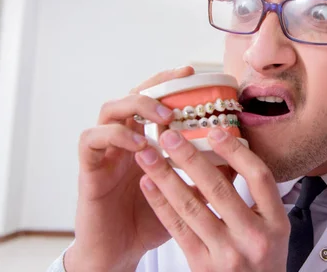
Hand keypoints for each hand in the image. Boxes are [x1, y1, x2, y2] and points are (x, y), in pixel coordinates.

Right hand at [65, 66, 196, 271]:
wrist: (120, 253)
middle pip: (131, 94)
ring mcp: (104, 152)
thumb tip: (238, 156)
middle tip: (180, 82)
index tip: (191, 72)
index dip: (168, 82)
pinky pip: (91, 138)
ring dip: (138, 106)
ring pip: (109, 109)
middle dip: (155, 84)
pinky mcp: (88, 168)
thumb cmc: (151, 222)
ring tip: (164, 117)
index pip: (153, 100)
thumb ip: (206, 174)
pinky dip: (115, 134)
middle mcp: (122, 140)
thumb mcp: (186, 196)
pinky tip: (140, 144)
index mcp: (143, 141)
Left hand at [135, 127, 289, 271]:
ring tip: (147, 156)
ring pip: (191, 206)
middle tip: (170, 136)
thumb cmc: (263, 260)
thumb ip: (258, 197)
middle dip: (190, 158)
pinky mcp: (202, 265)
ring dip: (166, 177)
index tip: (215, 132)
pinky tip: (149, 184)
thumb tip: (231, 153)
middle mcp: (253, 237)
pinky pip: (177, 228)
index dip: (237, 152)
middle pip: (219, 189)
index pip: (259, 178)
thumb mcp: (273, 228)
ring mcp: (226, 253)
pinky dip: (160, 203)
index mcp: (276, 222)